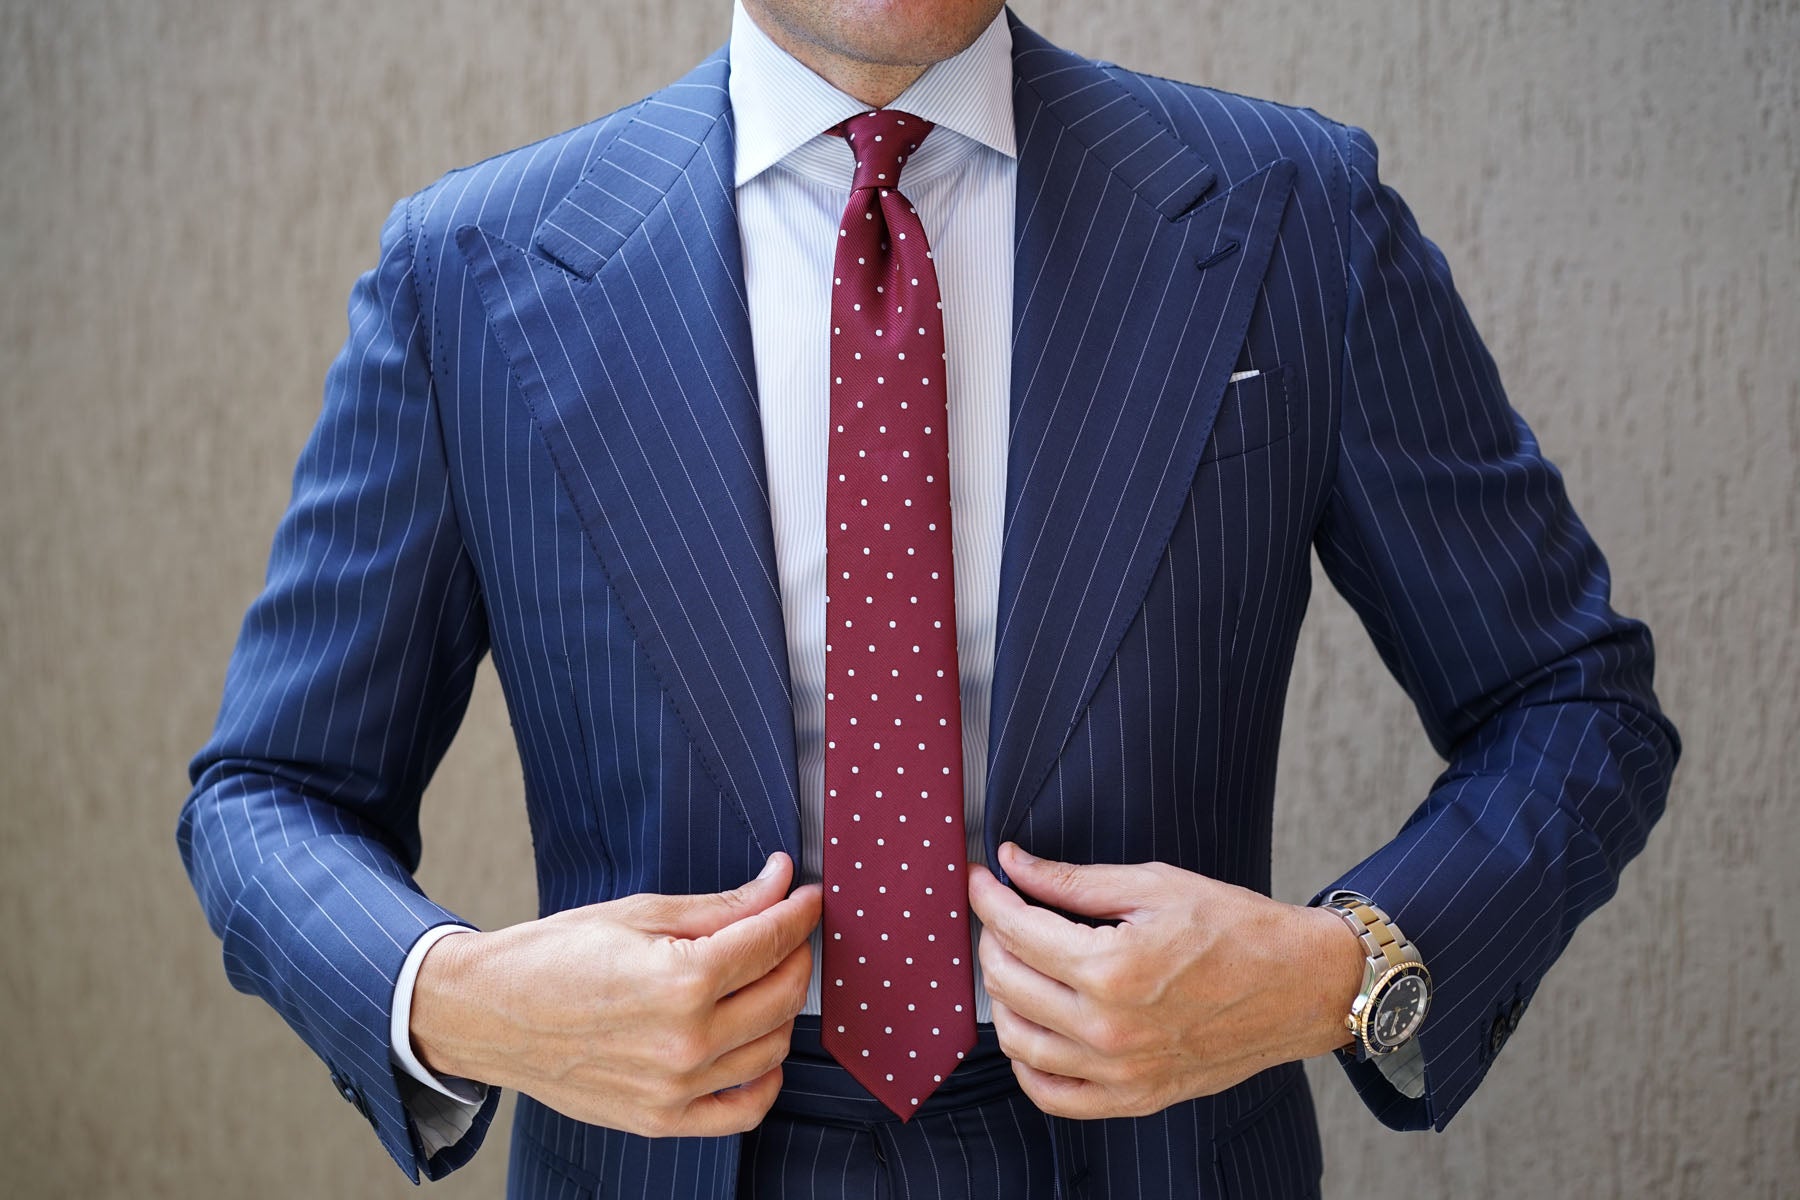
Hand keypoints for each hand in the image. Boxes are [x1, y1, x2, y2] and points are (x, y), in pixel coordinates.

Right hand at [410, 852, 820, 1136]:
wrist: (489, 1013)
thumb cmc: (555, 955)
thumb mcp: (641, 913)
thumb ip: (722, 906)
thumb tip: (779, 881)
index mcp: (682, 980)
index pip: (773, 942)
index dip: (800, 911)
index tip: (809, 897)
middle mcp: (686, 1041)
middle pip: (784, 995)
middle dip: (796, 954)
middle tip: (785, 931)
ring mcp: (676, 1088)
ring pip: (773, 1048)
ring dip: (781, 1008)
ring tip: (760, 980)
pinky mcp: (661, 1120)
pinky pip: (745, 1110)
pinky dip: (765, 1079)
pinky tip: (755, 1046)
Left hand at [967, 843, 1361, 1119]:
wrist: (1298, 986)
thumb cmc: (1236, 929)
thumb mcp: (1153, 886)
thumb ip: (1072, 881)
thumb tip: (1013, 863)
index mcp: (1112, 968)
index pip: (1015, 929)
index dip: (987, 896)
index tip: (980, 877)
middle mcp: (1108, 1028)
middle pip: (1006, 982)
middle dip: (992, 938)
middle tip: (1002, 912)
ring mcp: (1119, 1071)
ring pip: (1016, 1040)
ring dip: (1001, 995)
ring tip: (1015, 962)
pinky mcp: (1133, 1097)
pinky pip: (1051, 1094)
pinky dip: (1027, 1061)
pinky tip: (1032, 1026)